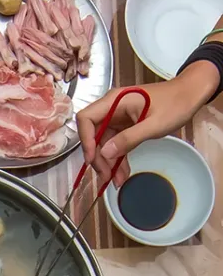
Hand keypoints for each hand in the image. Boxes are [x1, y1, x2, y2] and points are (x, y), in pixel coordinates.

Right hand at [76, 61, 219, 187]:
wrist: (190, 95)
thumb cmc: (176, 103)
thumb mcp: (153, 124)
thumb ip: (129, 139)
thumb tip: (106, 153)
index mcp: (115, 101)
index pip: (87, 119)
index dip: (85, 140)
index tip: (93, 159)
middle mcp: (112, 108)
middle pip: (93, 136)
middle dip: (98, 158)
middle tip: (106, 177)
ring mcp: (117, 118)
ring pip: (104, 144)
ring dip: (108, 164)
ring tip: (116, 180)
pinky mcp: (124, 127)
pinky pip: (115, 145)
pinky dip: (117, 160)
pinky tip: (121, 173)